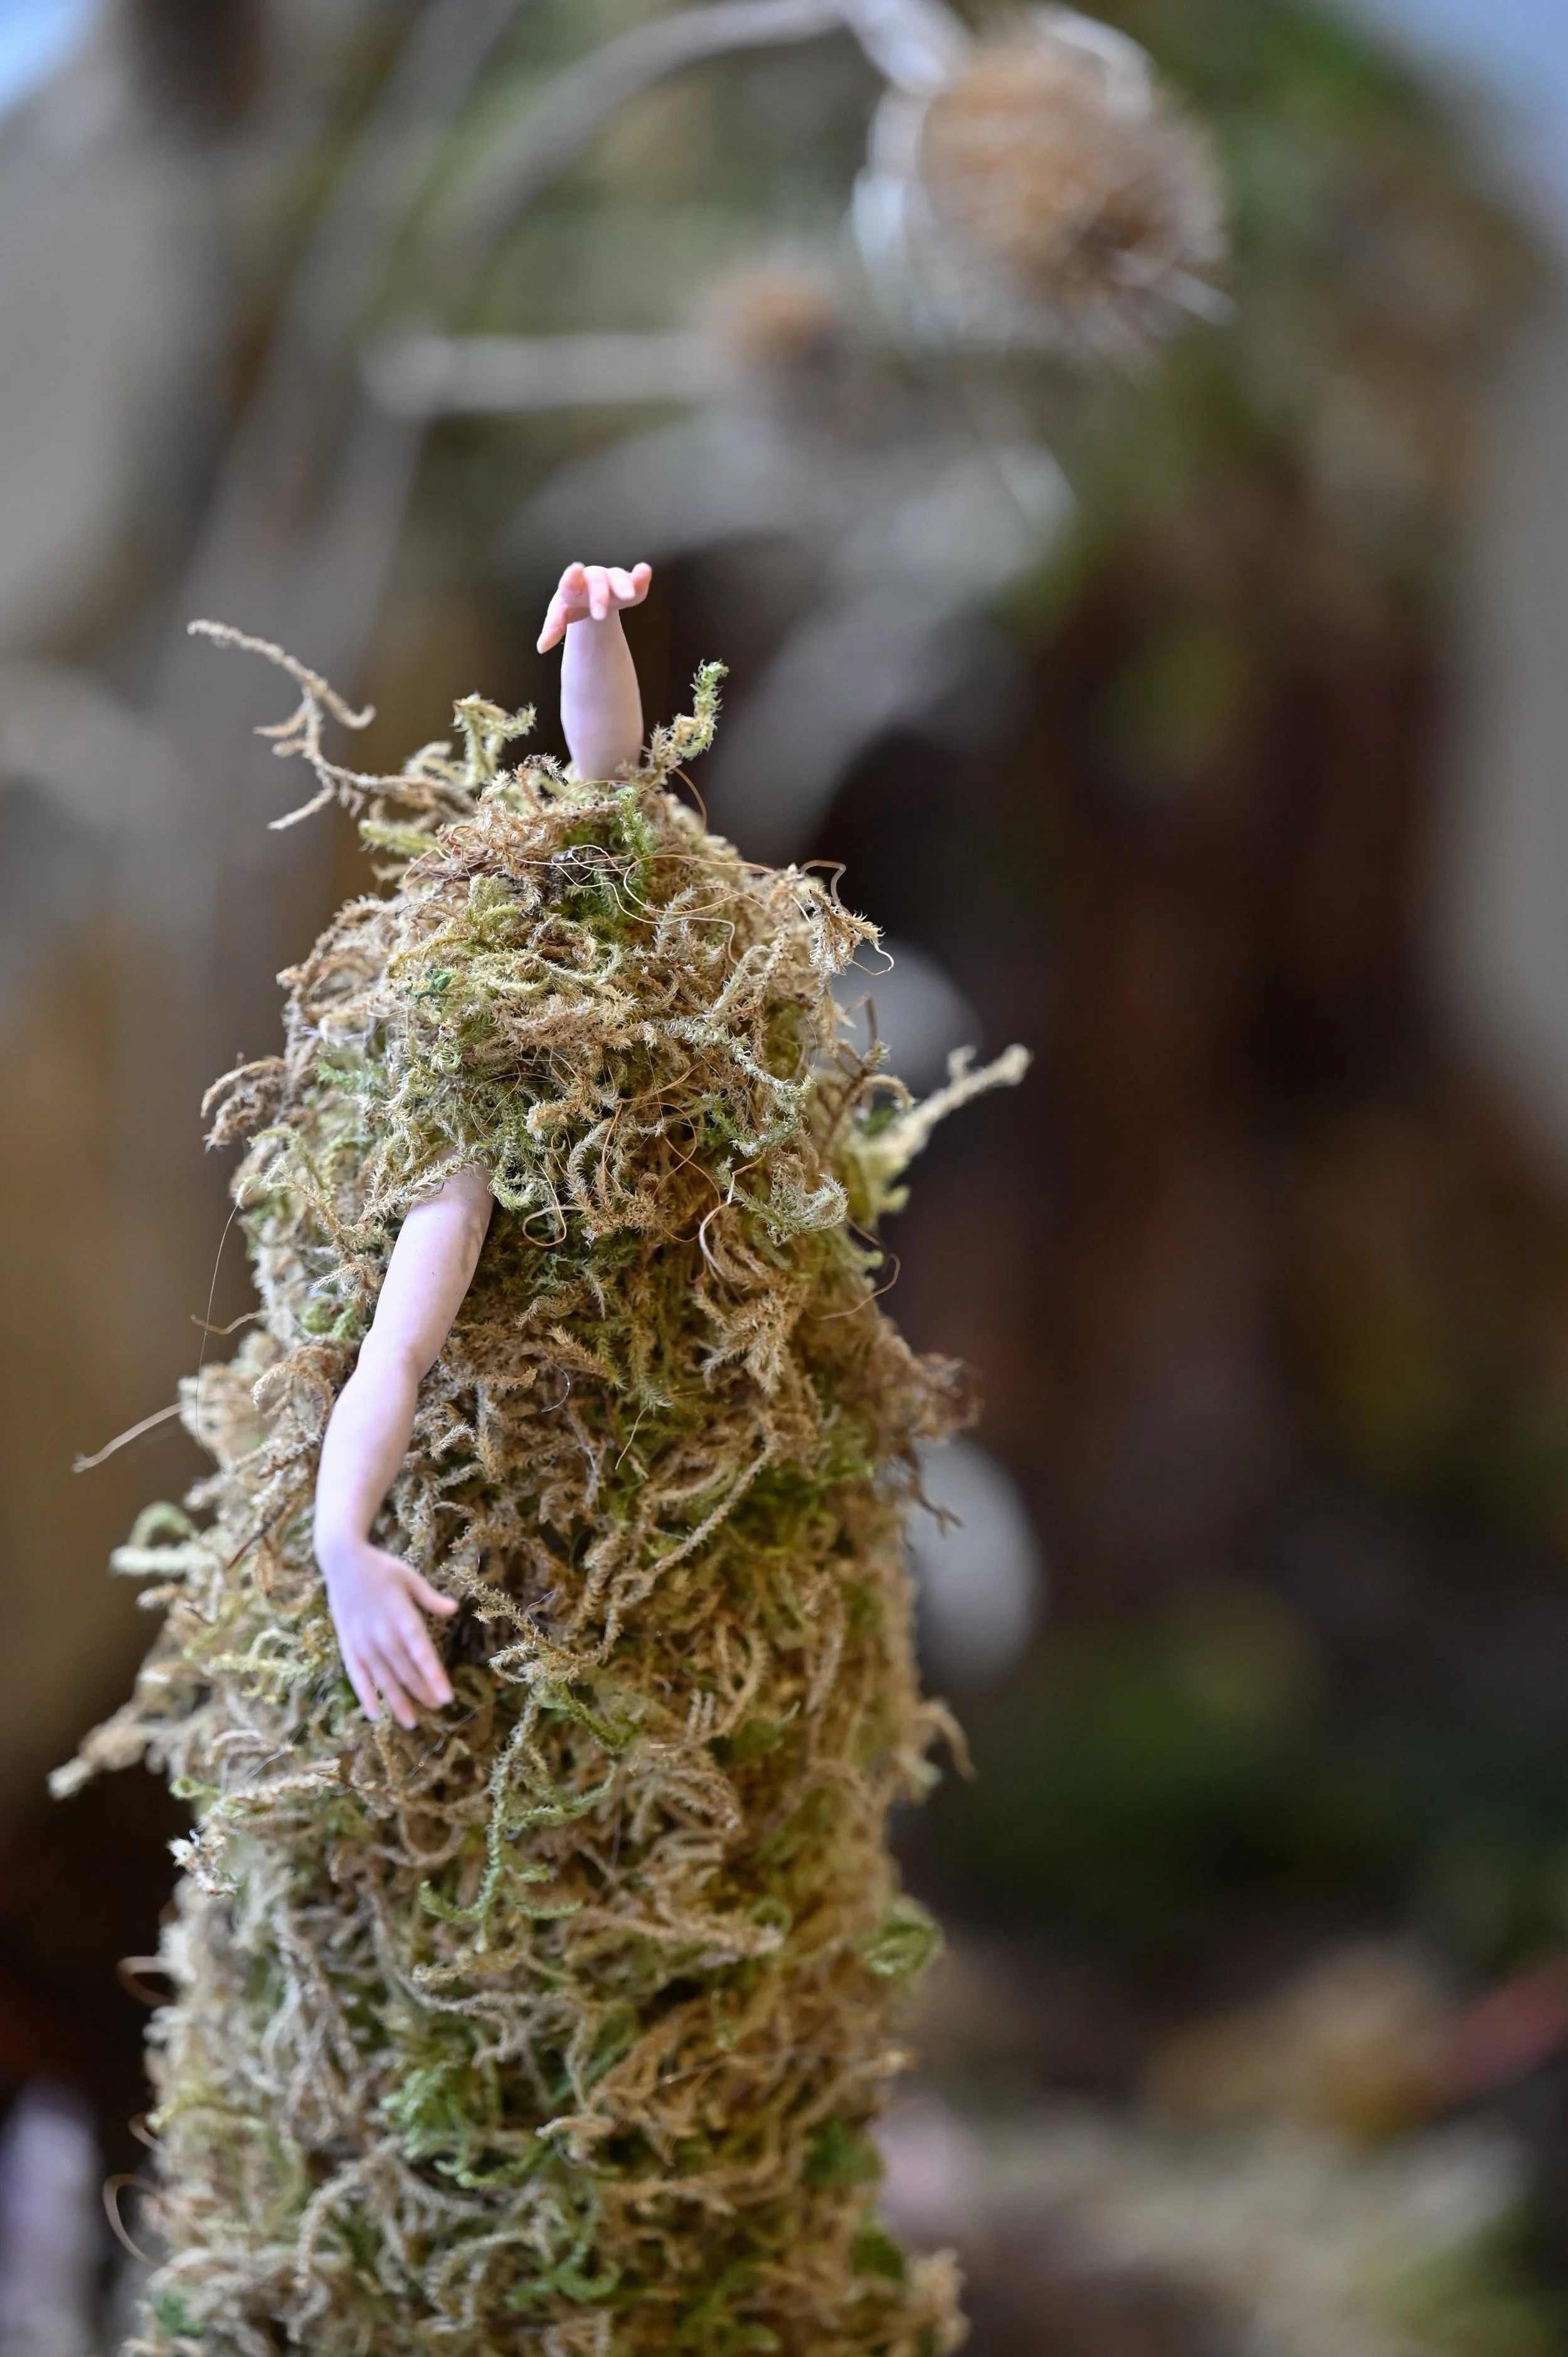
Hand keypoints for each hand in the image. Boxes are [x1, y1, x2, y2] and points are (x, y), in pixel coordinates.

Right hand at [321, 1539, 456, 1727]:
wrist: (342, 1560)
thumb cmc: (381, 1568)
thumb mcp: (409, 1577)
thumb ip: (430, 1598)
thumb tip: (454, 1610)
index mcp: (401, 1615)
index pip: (421, 1651)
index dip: (433, 1675)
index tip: (446, 1696)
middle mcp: (382, 1632)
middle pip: (405, 1668)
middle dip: (422, 1691)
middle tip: (438, 1708)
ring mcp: (362, 1640)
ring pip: (383, 1677)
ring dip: (397, 1700)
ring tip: (411, 1722)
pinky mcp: (347, 1644)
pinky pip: (356, 1674)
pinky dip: (365, 1694)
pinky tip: (375, 1714)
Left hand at [537, 560, 650, 652]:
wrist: (588, 596)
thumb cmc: (571, 605)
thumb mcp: (560, 615)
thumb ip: (553, 629)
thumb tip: (541, 647)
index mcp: (572, 587)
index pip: (569, 583)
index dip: (572, 578)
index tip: (575, 570)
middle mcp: (592, 579)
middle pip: (596, 583)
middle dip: (599, 597)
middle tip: (599, 615)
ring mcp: (611, 579)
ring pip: (617, 578)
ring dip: (623, 585)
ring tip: (628, 596)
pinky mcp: (629, 584)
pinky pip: (636, 581)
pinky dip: (641, 577)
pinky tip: (644, 572)